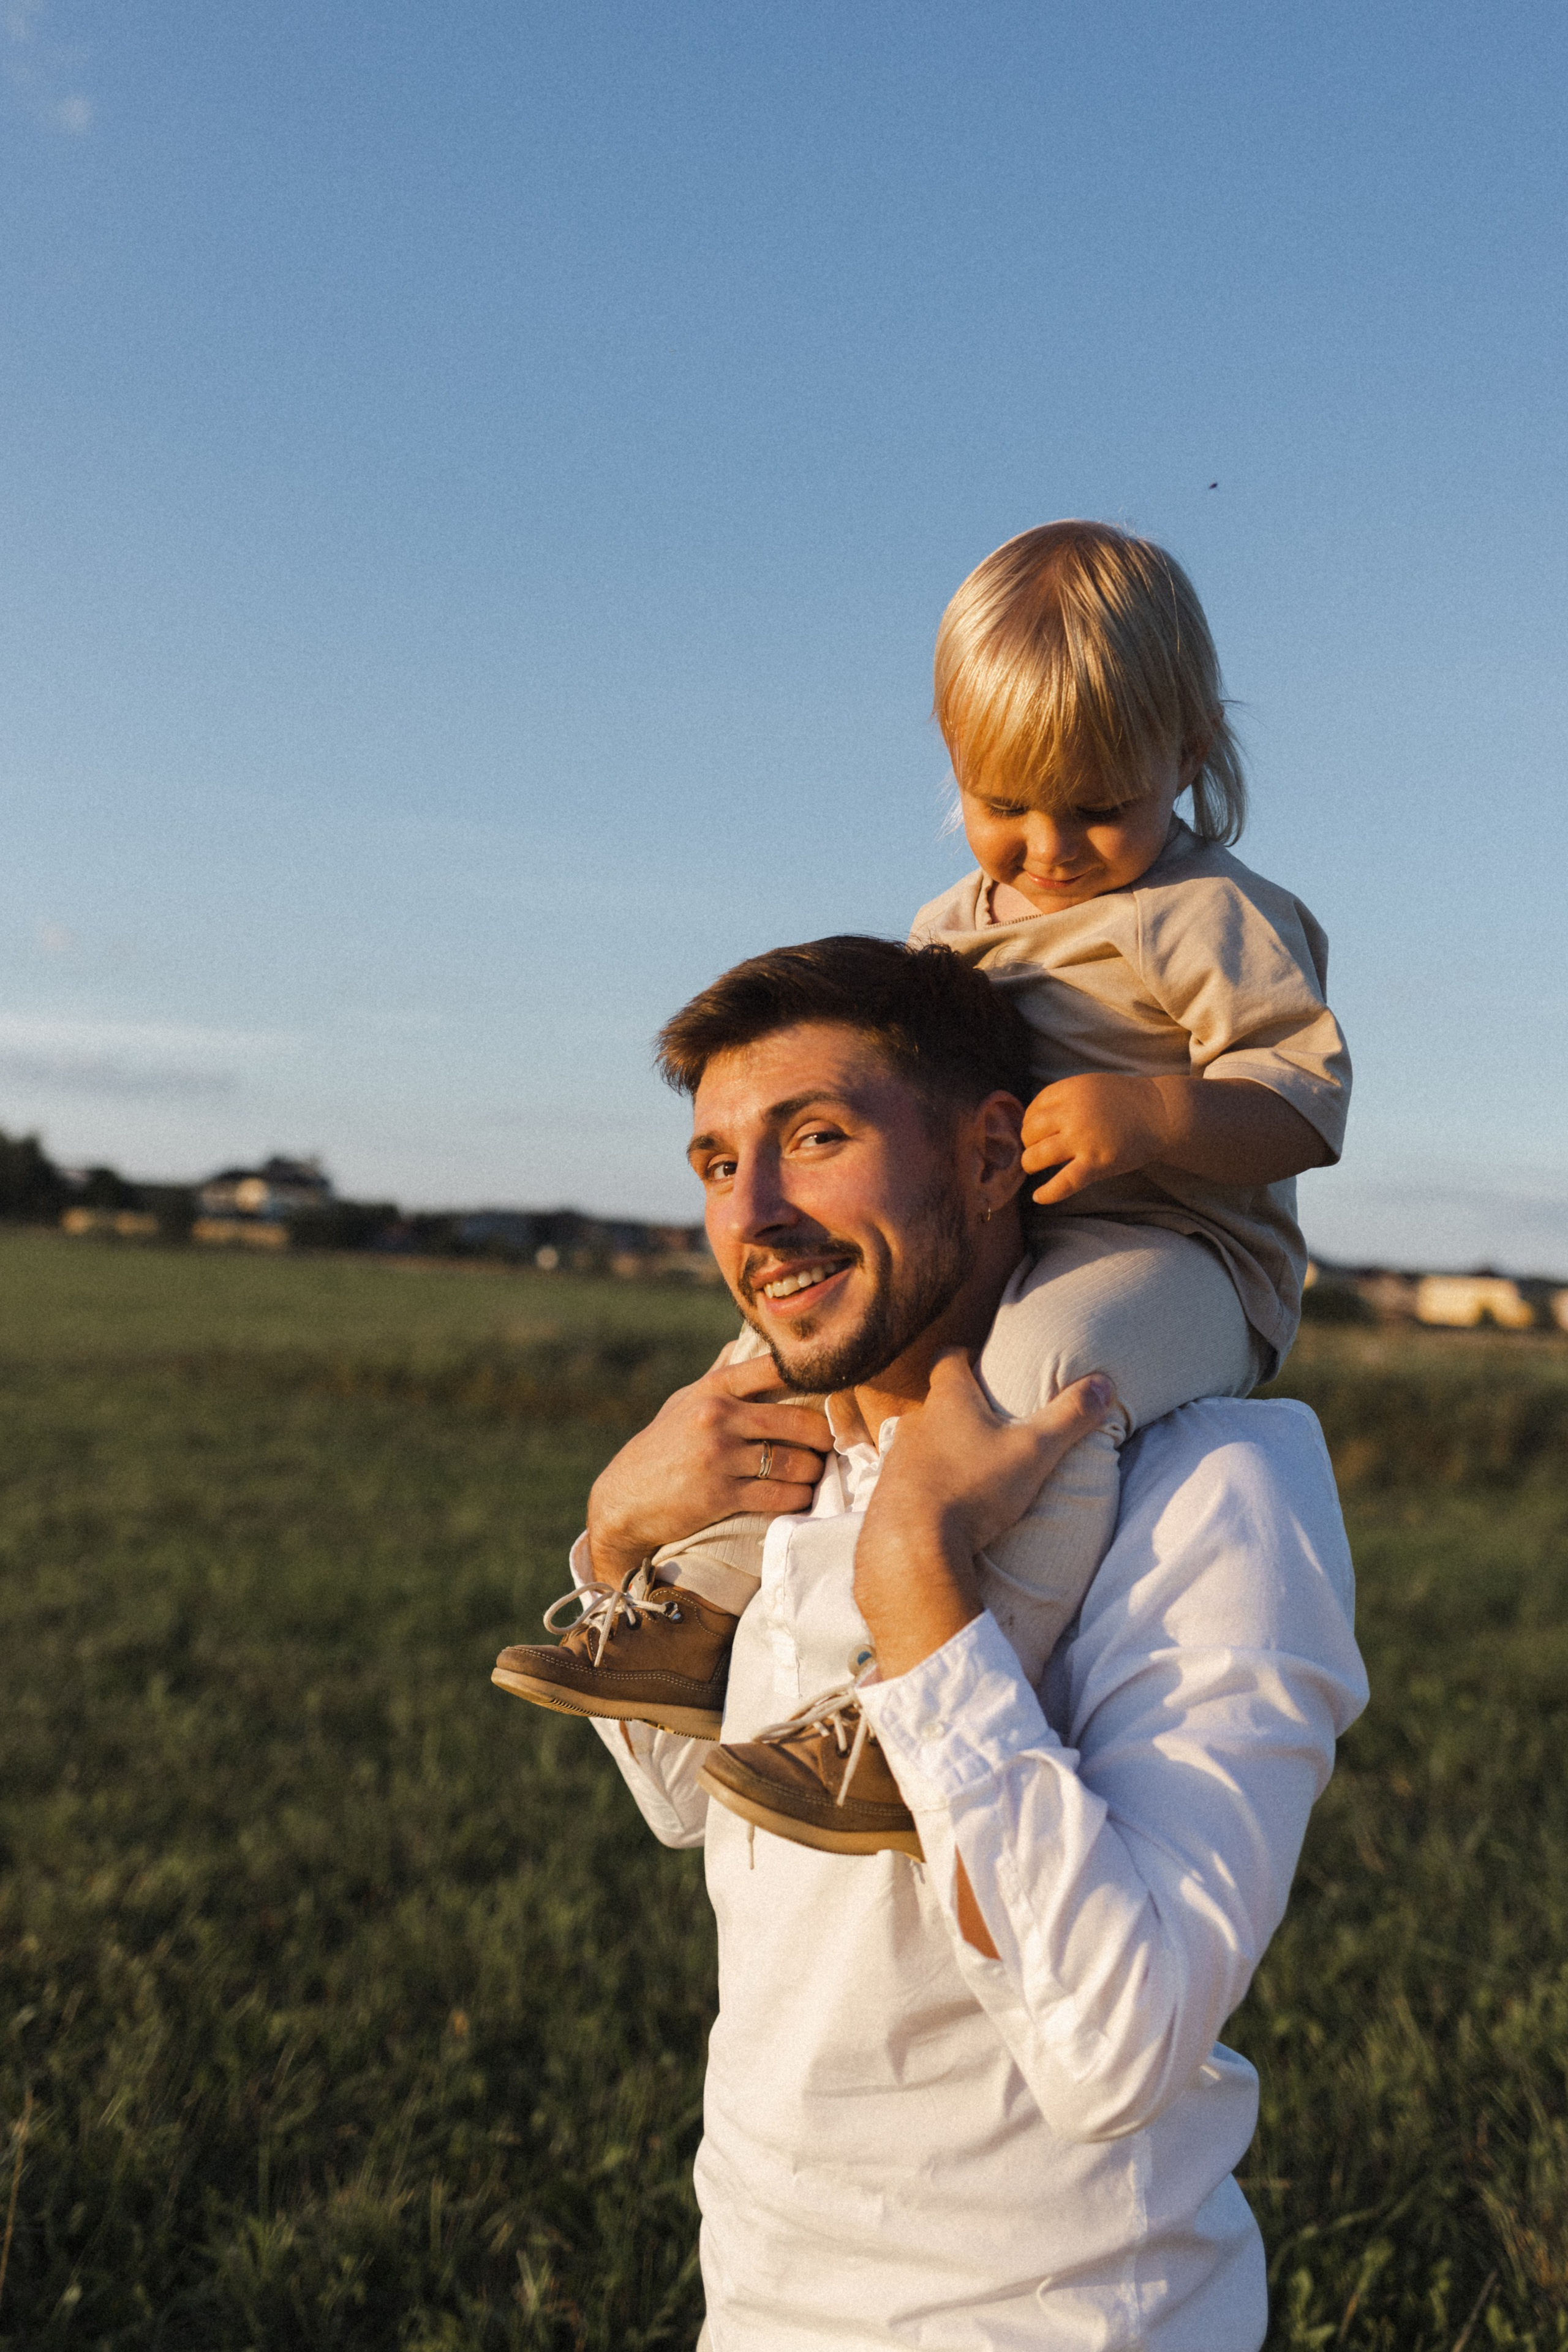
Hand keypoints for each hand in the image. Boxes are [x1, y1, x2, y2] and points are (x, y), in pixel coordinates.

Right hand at [586, 1346, 833, 1586]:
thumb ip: (716, 1375)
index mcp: (714, 1388)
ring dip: (813, 1472)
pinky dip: (797, 1498)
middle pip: (799, 1422)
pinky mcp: (721, 1495)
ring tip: (814, 1474)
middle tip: (829, 1445)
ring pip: (795, 1462)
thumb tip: (738, 1342)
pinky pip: (779, 1495)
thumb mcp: (682, 1402)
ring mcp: (719, 1456)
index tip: (835, 1387)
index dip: (813, 1375)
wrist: (625, 1499)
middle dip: (823, 1437)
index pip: (776, 1369)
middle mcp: (718, 1416)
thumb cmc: (662, 1447)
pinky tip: (798, 1497)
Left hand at [852, 1351, 1114, 1679]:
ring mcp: (895, 1459)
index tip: (983, 1365)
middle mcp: (915, 1423)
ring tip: (971, 1470)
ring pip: (920, 1444)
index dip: (965, 1357)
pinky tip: (946, 1508)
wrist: (911, 1546)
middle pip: (935, 1403)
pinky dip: (926, 1487)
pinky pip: (908, 1482)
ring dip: (942, 1452)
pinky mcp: (886, 1496)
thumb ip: (1069, 1417)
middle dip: (959, 1410)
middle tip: (989, 1425)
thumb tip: (1106, 1383)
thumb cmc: (974, 1488)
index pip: (948, 1358)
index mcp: (948, 1400)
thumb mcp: (1033, 1451)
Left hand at [1019, 1073, 1169, 1205]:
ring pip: (1037, 1156)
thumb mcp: (1091, 1086)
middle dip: (1029, 1142)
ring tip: (1034, 1167)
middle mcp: (1072, 1113)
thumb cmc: (1126, 1101)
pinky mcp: (1096, 1163)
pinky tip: (1038, 1197)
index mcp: (1070, 1091)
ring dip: (1030, 1163)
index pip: (1033, 1109)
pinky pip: (1064, 1182)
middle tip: (1037, 1148)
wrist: (1163, 1113)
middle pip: (1030, 1132)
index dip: (1030, 1122)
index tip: (1036, 1131)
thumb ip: (1064, 1098)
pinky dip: (1048, 1193)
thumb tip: (1032, 1119)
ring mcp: (1083, 1139)